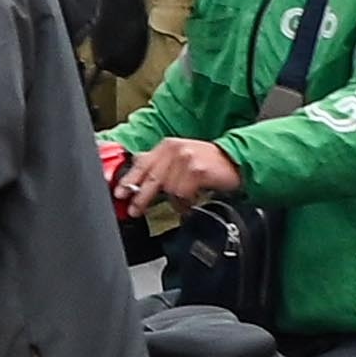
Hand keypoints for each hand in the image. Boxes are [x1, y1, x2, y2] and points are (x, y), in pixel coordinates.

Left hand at [113, 136, 245, 212]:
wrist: (236, 161)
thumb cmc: (209, 163)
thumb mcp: (181, 158)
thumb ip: (160, 164)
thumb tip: (137, 174)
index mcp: (167, 146)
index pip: (141, 163)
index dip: (129, 180)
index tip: (119, 194)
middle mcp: (175, 150)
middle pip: (151, 178)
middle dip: (141, 197)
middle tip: (135, 210)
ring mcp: (186, 159)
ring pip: (168, 189)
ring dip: (174, 201)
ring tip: (184, 202)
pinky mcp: (197, 170)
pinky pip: (182, 194)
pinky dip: (185, 202)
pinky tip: (192, 201)